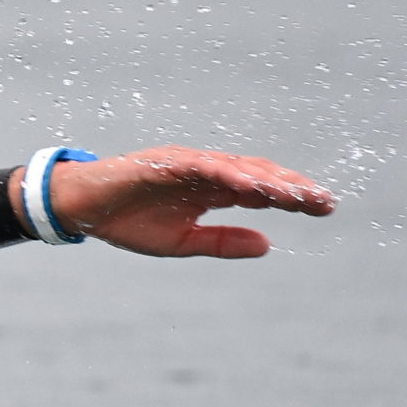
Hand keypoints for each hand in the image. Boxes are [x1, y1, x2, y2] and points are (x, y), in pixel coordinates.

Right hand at [12, 145, 337, 257]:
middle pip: (259, 175)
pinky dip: (229, 173)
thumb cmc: (127, 221)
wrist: (82, 208)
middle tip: (324, 201)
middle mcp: (207, 172)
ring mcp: (188, 164)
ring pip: (238, 168)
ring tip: (296, 196)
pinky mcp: (166, 162)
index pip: (262, 192)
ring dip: (267, 181)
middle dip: (292, 187)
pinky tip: (252, 186)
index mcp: (212, 191)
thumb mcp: (182, 242)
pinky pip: (203, 166)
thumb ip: (222, 242)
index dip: (292, 197)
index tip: (324, 207)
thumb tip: (269, 245)